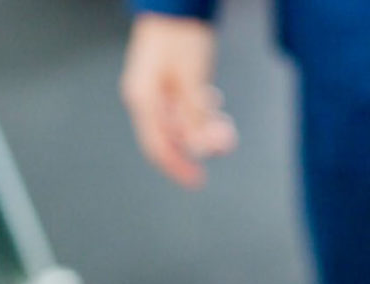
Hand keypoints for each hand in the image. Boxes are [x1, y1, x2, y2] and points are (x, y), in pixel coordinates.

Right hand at [120, 14, 236, 187]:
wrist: (177, 6)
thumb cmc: (180, 37)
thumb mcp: (192, 80)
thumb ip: (195, 116)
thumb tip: (201, 150)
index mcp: (143, 99)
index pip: (157, 147)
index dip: (177, 167)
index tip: (197, 180)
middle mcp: (146, 98)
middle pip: (171, 136)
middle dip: (199, 143)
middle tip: (226, 141)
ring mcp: (156, 90)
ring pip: (180, 121)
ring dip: (202, 127)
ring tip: (224, 123)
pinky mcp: (167, 81)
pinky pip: (182, 107)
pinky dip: (199, 111)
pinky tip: (214, 104)